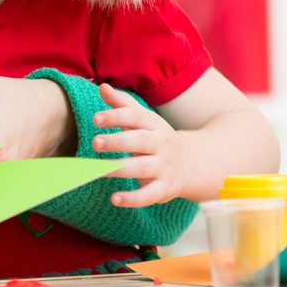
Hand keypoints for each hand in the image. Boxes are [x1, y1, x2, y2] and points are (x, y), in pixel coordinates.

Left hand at [93, 84, 190, 206]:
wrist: (192, 163)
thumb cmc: (155, 137)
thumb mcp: (142, 118)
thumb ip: (121, 104)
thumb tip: (102, 87)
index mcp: (153, 124)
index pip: (135, 117)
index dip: (116, 117)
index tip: (96, 118)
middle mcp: (160, 144)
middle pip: (138, 141)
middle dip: (117, 142)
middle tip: (95, 142)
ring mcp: (163, 167)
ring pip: (142, 168)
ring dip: (120, 169)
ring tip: (98, 171)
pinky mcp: (164, 188)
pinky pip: (149, 195)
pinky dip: (133, 199)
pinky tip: (114, 199)